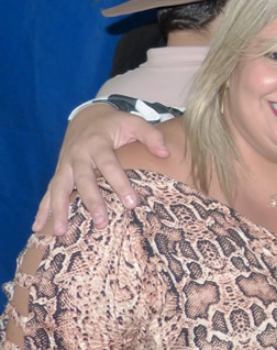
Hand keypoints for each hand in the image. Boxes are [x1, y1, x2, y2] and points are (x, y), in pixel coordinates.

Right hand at [33, 104, 168, 234]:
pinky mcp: (59, 173)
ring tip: (62, 232)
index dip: (120, 183)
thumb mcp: (134, 122)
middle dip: (92, 202)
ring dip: (59, 211)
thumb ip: (151, 136)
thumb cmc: (115, 124)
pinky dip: (42, 210)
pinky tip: (38, 227)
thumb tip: (165, 153)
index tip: (132, 202)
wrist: (87, 116)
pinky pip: (48, 192)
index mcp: (97, 143)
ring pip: (60, 189)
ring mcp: (65, 165)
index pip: (109, 165)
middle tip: (102, 223)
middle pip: (83, 180)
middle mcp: (78, 155)